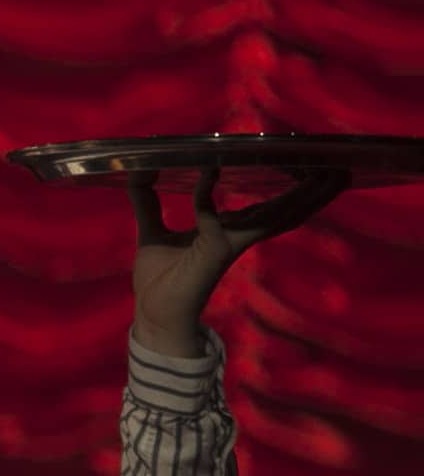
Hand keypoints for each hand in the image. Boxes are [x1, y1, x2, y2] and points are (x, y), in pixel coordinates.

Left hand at [129, 167, 343, 357]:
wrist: (152, 314)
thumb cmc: (159, 278)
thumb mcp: (152, 231)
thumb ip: (147, 201)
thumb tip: (138, 169)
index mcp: (229, 230)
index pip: (266, 205)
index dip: (286, 185)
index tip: (297, 161)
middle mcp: (237, 235)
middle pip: (285, 210)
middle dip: (312, 191)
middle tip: (338, 168)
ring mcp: (229, 243)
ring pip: (272, 215)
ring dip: (298, 196)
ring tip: (325, 175)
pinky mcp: (213, 251)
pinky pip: (214, 218)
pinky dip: (207, 195)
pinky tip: (208, 173)